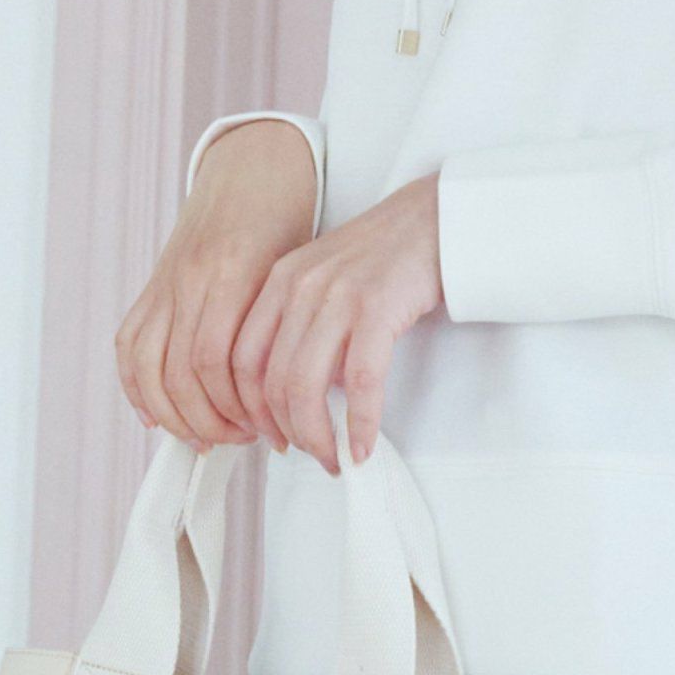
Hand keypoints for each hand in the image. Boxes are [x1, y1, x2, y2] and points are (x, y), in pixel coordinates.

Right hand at [114, 121, 316, 449]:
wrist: (256, 165)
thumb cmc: (290, 216)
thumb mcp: (302, 267)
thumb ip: (290, 323)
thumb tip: (302, 395)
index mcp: (233, 271)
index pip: (216, 362)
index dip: (240, 409)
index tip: (272, 431)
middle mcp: (191, 278)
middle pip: (181, 374)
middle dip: (212, 422)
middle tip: (246, 441)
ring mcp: (165, 282)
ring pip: (149, 368)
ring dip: (176, 415)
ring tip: (209, 437)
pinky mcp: (153, 286)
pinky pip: (129, 345)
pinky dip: (137, 388)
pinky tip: (158, 415)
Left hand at [234, 174, 441, 473]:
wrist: (435, 217)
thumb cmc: (386, 256)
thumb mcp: (324, 280)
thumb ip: (299, 324)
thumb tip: (294, 393)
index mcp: (278, 281)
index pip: (239, 360)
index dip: (249, 410)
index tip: (269, 437)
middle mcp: (298, 287)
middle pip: (268, 381)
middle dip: (286, 432)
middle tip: (309, 454)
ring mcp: (337, 295)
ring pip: (306, 386)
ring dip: (318, 435)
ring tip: (335, 457)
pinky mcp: (377, 306)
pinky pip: (358, 380)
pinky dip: (360, 422)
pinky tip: (365, 444)